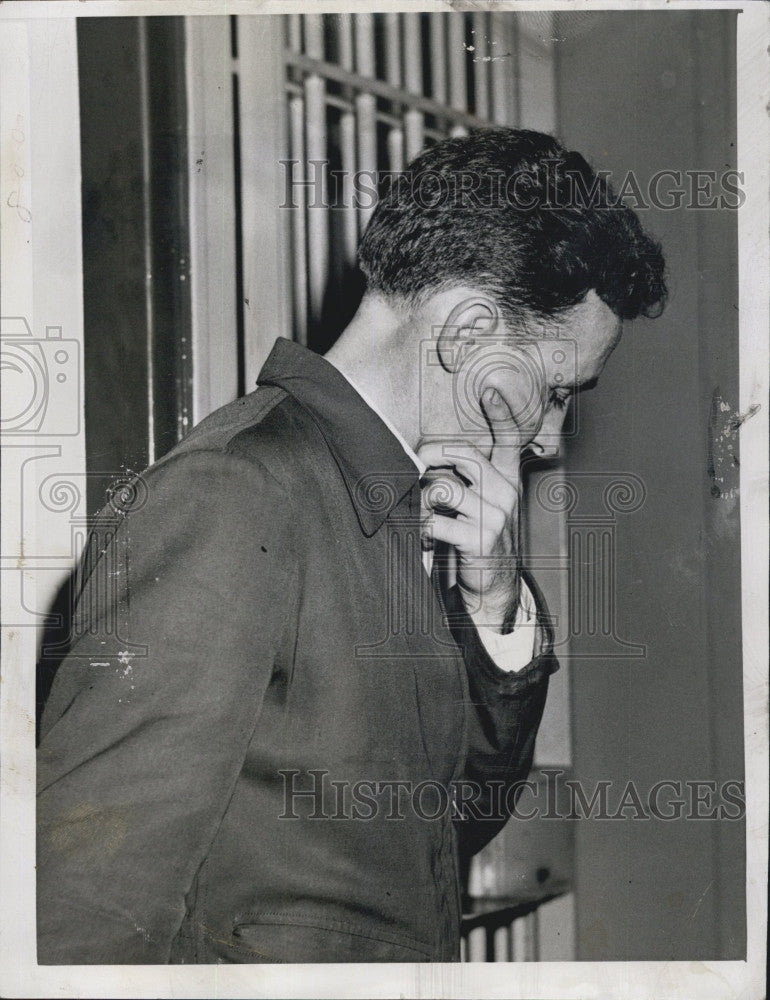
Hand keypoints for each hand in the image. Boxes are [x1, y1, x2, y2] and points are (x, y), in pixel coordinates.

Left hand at [418, 392, 522, 630]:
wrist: (493, 585)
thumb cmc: (478, 538)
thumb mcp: (482, 505)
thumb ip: (467, 480)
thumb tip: (426, 458)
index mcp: (508, 480)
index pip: (510, 440)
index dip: (501, 414)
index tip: (488, 390)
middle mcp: (506, 492)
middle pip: (464, 453)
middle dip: (431, 454)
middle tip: (414, 464)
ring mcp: (496, 515)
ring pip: (443, 486)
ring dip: (421, 497)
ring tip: (420, 510)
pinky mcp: (481, 537)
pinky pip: (435, 520)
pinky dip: (420, 526)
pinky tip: (423, 536)